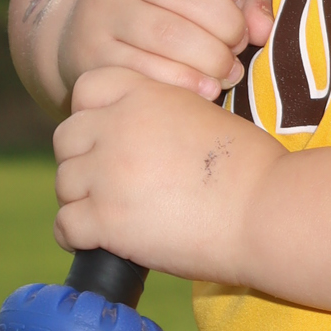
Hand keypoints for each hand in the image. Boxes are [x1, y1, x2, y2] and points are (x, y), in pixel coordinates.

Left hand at [52, 68, 285, 284]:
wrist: (267, 211)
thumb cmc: (252, 169)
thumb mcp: (206, 114)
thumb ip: (166, 113)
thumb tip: (146, 136)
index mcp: (145, 95)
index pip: (87, 89)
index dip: (92, 114)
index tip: (109, 137)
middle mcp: (118, 127)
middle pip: (66, 138)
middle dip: (82, 160)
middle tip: (108, 182)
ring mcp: (108, 174)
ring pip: (64, 183)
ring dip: (81, 199)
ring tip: (108, 214)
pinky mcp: (106, 220)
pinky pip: (64, 225)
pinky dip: (76, 236)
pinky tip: (98, 240)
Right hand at [55, 0, 273, 104]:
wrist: (82, 31)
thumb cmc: (160, 8)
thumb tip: (263, 29)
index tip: (238, 6)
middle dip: (227, 26)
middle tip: (236, 47)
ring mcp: (103, 9)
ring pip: (169, 34)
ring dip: (211, 59)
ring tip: (226, 71)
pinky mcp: (94, 52)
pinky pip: (147, 69)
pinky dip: (185, 82)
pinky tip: (204, 88)